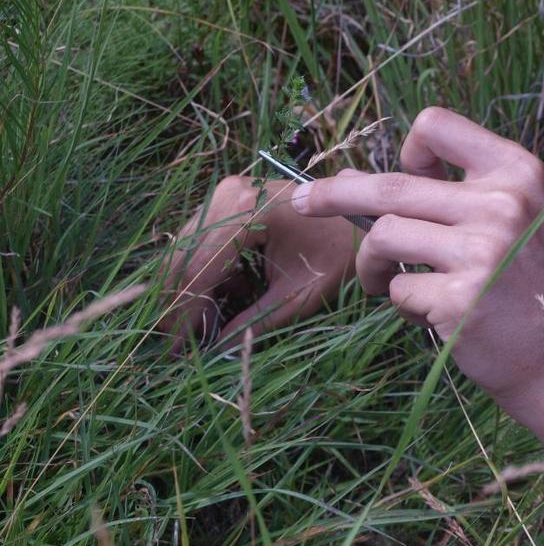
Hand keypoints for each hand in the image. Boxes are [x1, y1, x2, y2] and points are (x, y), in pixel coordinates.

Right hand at [159, 176, 358, 351]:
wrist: (365, 217)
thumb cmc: (342, 256)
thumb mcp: (302, 295)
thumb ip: (257, 322)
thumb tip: (218, 352)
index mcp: (247, 213)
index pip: (198, 269)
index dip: (183, 313)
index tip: (176, 350)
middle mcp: (229, 195)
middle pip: (182, 256)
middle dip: (178, 303)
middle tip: (178, 345)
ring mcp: (228, 192)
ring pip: (187, 248)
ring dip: (188, 289)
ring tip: (201, 327)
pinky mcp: (232, 199)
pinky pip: (202, 240)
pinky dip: (205, 272)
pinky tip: (225, 297)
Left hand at [292, 108, 543, 446]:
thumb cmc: (533, 292)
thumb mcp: (519, 221)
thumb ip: (459, 194)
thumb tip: (365, 182)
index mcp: (518, 172)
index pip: (436, 125)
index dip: (407, 149)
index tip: (402, 174)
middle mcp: (502, 203)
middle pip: (391, 184)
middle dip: (334, 193)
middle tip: (302, 202)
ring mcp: (481, 251)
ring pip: (384, 235)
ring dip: (371, 264)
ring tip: (384, 283)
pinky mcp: (459, 298)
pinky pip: (399, 289)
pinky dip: (403, 304)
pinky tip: (432, 315)